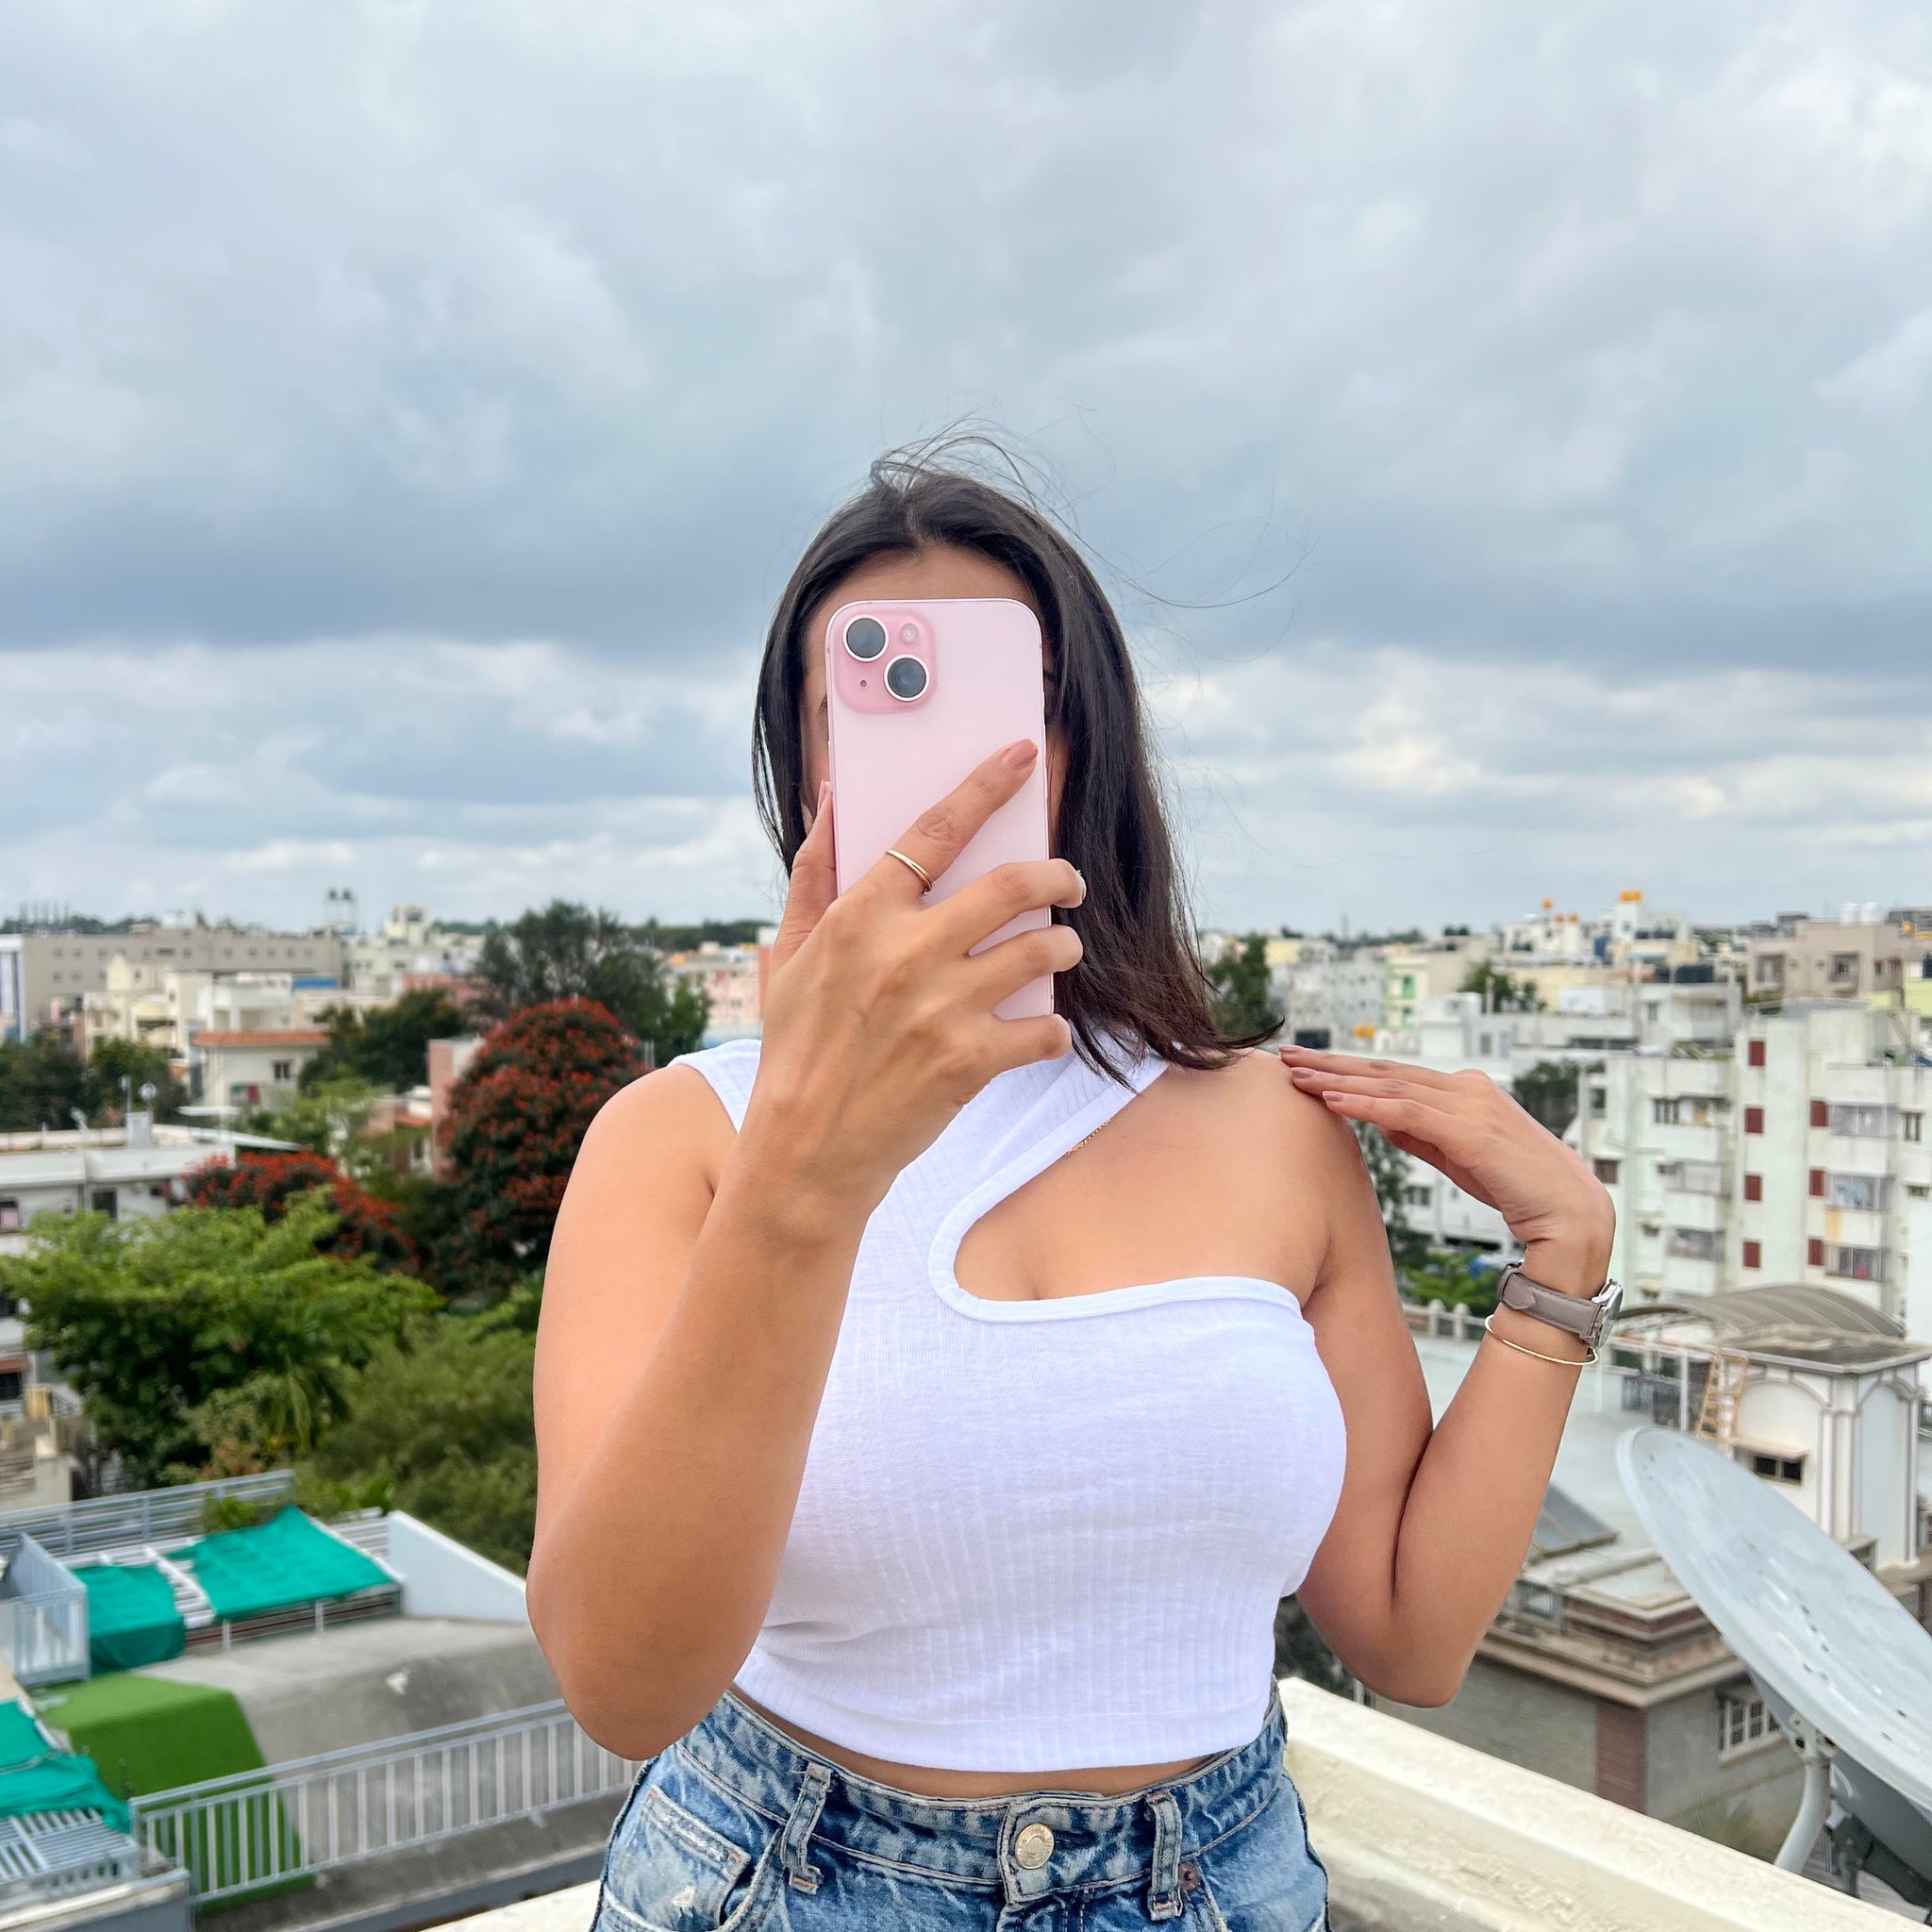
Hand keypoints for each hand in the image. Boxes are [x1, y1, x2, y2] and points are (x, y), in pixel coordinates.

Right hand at [748, 741, 1084, 1223]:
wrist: (807, 1152)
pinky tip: (1038, 1032)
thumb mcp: (790, 955)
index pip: (935, 830)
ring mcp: (943, 1008)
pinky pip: (1045, 1029)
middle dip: (1057, 876)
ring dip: (1063, 947)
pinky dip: (1051, 1029)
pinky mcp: (971, 1062)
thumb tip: (832, 796)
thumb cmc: (797, 1049)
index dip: (985, 785)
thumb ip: (814, 871)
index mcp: (860, 918)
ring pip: (1043, 951)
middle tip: (1067, 883)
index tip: (1021, 756)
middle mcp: (907, 953)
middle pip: (1013, 885)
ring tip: (1057, 952)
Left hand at [1280, 1046, 1614, 1294]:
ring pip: (1390, 1086)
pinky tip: (1333, 1101)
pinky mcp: (1470, 1129)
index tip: (1305, 1064)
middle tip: (1285, 1055)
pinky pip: (1406, 1112)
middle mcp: (1464, 1088)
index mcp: (1463, 1091)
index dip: (1347, 1068)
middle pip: (1384, 1071)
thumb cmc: (1515, 1186)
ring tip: (1297, 1077)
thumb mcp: (1457, 1155)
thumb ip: (1421, 1133)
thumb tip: (1379, 1118)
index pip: (1393, 1075)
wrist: (1569, 1211)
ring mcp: (1469, 1105)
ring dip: (1339, 1080)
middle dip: (1332, 1063)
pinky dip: (1366, 1105)